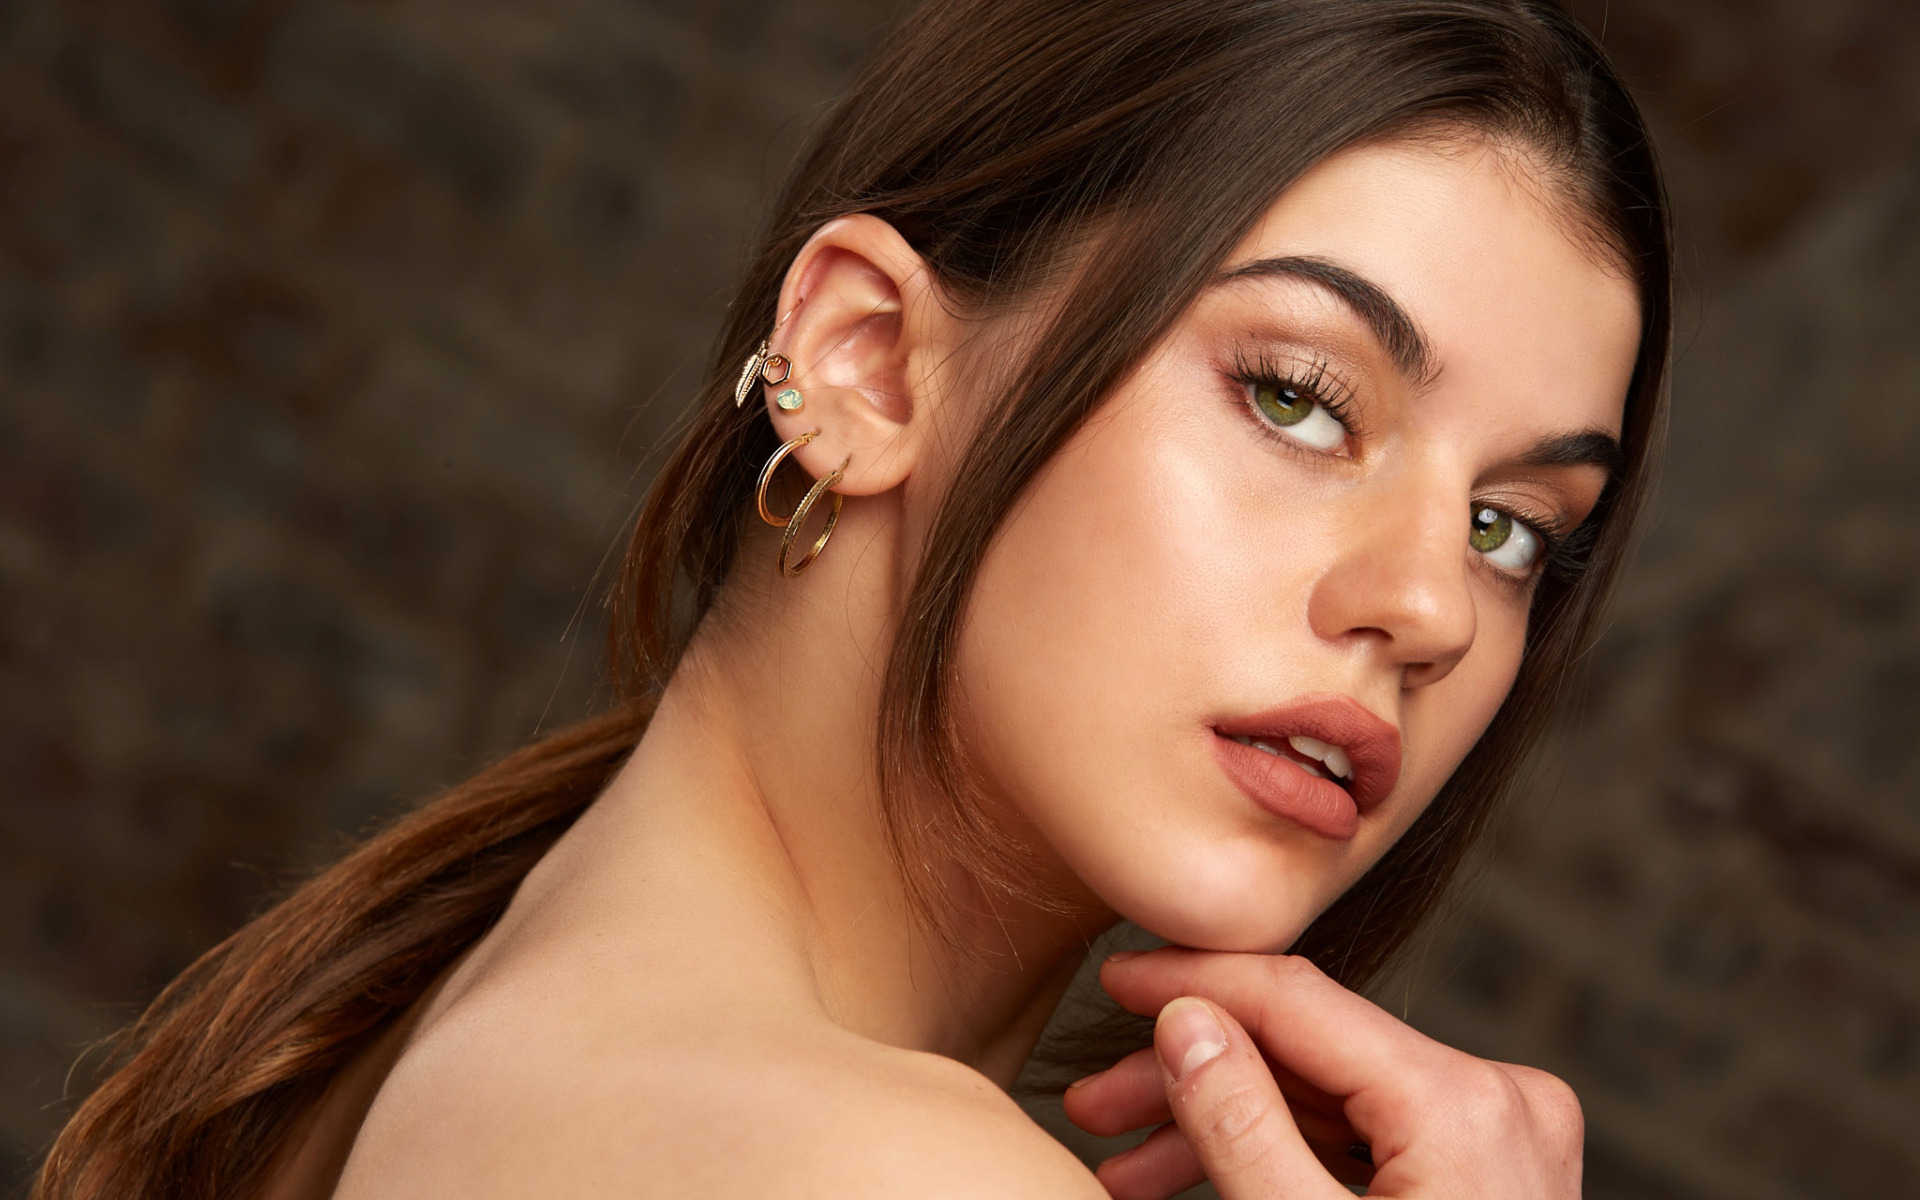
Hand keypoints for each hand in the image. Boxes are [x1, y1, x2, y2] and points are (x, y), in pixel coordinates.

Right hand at [1061, 949, 1582, 1198]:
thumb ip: (1239, 1124)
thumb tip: (1184, 1020)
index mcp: (1462, 1103)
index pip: (1298, 999)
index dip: (1192, 983)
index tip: (1113, 976)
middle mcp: (1496, 1099)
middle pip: (1308, 1051)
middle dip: (1192, 1078)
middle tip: (1094, 1106)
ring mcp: (1499, 1136)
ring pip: (1328, 1095)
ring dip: (1223, 1122)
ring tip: (1124, 1170)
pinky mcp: (1487, 1170)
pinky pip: (1364, 1136)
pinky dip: (1283, 1152)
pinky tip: (1196, 1180)